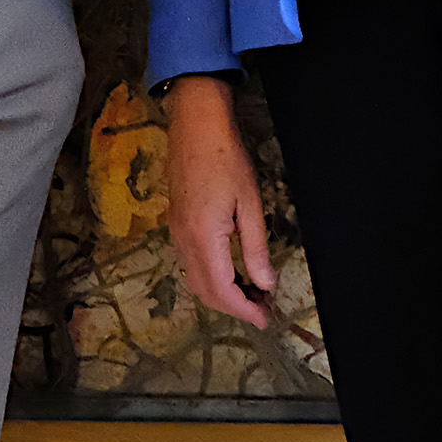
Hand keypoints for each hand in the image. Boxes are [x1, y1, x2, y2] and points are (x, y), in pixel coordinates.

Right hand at [163, 75, 274, 326]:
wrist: (195, 123)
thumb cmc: (226, 158)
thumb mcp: (249, 203)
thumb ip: (255, 248)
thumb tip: (265, 283)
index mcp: (203, 237)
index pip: (222, 291)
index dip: (244, 310)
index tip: (265, 318)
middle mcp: (183, 239)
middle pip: (204, 291)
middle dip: (233, 306)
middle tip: (262, 306)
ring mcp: (175, 230)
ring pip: (195, 279)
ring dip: (221, 292)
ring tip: (251, 290)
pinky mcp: (175, 221)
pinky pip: (189, 262)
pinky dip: (209, 275)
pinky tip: (230, 267)